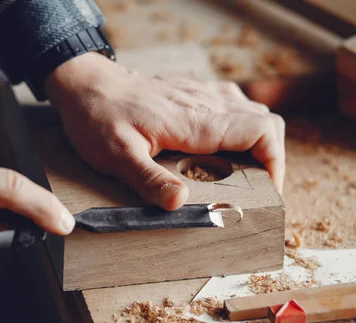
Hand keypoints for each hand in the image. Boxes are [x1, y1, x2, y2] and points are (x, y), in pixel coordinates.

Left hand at [45, 53, 284, 209]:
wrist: (83, 82)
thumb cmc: (95, 117)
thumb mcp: (115, 155)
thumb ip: (149, 180)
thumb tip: (180, 203)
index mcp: (194, 122)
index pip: (260, 132)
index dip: (275, 162)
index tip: (266, 190)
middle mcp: (203, 104)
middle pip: (264, 122)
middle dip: (270, 157)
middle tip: (255, 187)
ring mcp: (197, 95)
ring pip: (249, 112)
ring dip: (255, 141)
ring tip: (239, 171)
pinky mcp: (187, 93)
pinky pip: (228, 104)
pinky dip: (237, 126)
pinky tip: (218, 144)